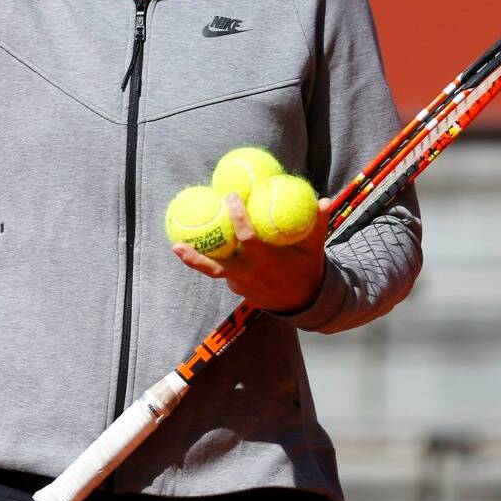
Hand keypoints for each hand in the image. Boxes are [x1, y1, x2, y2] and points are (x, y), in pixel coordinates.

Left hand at [172, 193, 334, 313]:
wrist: (304, 303)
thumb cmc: (308, 270)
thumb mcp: (315, 248)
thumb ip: (318, 225)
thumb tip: (325, 199)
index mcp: (266, 261)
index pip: (247, 238)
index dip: (238, 218)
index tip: (229, 197)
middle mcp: (249, 274)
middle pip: (216, 267)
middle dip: (196, 257)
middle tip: (177, 242)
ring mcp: (241, 284)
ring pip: (215, 272)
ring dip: (195, 260)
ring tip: (176, 247)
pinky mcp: (237, 288)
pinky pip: (222, 273)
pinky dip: (210, 262)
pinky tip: (198, 248)